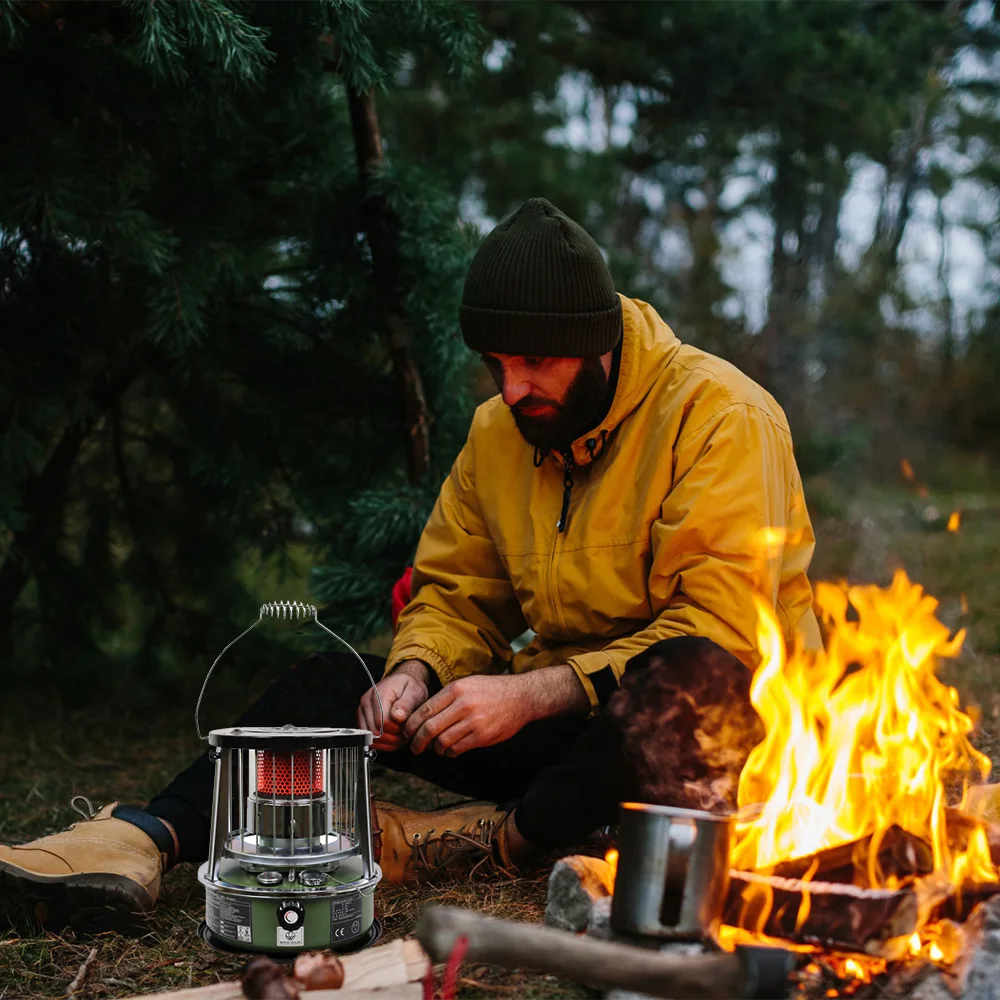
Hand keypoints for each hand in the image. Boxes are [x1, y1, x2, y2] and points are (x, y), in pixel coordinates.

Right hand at [358, 660, 429, 750]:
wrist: (402, 683)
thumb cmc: (408, 687)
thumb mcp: (414, 691)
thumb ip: (406, 704)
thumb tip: (398, 716)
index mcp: (380, 693)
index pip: (383, 722)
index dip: (396, 729)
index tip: (406, 726)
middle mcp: (367, 702)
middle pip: (375, 732)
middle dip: (392, 737)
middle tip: (404, 731)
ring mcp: (363, 711)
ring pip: (371, 738)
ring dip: (387, 741)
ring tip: (399, 732)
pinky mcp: (362, 719)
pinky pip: (369, 739)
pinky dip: (382, 742)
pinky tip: (391, 735)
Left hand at [402, 674, 534, 756]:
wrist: (521, 697)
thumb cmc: (492, 690)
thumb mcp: (468, 684)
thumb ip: (447, 698)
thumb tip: (424, 716)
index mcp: (456, 689)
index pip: (425, 710)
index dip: (412, 725)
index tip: (407, 733)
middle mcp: (463, 705)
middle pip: (429, 728)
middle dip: (417, 741)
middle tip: (414, 747)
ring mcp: (473, 721)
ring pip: (442, 741)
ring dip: (435, 748)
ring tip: (436, 748)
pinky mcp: (483, 736)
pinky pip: (457, 749)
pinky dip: (450, 752)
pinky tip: (451, 749)